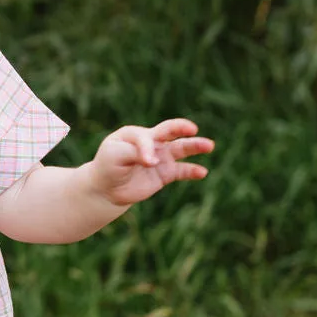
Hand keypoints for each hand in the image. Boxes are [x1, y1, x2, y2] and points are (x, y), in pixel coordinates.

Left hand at [88, 119, 213, 207]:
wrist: (107, 188)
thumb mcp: (115, 155)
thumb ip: (136, 153)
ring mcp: (160, 157)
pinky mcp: (165, 173)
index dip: (148, 149)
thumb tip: (156, 161)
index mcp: (136, 133)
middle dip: (182, 128)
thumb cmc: (108, 166)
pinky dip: (193, 171)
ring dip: (195, 146)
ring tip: (209, 145)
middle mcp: (152, 142)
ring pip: (181, 148)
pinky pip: (182, 171)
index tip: (146, 162)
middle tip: (193, 129)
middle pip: (170, 131)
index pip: (148, 137)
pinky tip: (202, 172)